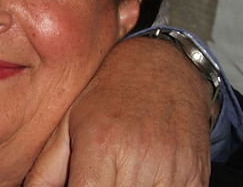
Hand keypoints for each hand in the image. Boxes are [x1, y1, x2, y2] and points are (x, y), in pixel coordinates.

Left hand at [24, 36, 212, 185]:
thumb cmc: (108, 94)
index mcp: (100, 146)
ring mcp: (171, 170)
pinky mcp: (196, 177)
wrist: (163, 67)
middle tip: (93, 177)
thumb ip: (47, 169)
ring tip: (114, 178)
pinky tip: (140, 181)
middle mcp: (137, 159)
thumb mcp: (68, 123)